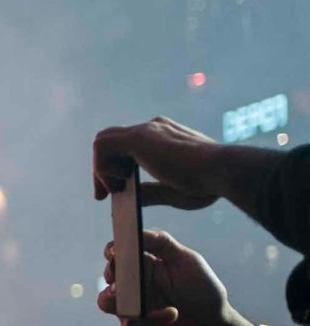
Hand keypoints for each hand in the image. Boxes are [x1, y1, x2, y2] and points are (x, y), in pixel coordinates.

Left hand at [92, 117, 227, 209]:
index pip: (126, 146)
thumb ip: (149, 192)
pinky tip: (120, 181)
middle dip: (101, 169)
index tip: (113, 192)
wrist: (223, 172)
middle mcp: (154, 129)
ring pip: (103, 141)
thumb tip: (130, 196)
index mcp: (164, 137)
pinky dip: (103, 166)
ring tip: (115, 189)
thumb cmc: (207, 184)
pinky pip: (103, 146)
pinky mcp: (139, 137)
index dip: (113, 168)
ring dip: (101, 168)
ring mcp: (147, 130)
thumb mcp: (171, 191)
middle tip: (102, 196)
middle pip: (111, 141)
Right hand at [99, 229, 241, 325]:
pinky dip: (151, 321)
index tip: (114, 251)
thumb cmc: (202, 290)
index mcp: (142, 266)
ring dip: (119, 300)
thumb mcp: (186, 260)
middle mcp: (133, 286)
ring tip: (137, 302)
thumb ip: (161, 242)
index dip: (112, 252)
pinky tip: (171, 314)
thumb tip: (135, 231)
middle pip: (107, 277)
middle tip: (120, 278)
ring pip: (107, 303)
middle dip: (111, 276)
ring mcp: (131, 309)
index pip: (117, 254)